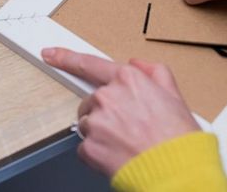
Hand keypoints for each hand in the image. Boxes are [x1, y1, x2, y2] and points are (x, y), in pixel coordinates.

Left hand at [42, 47, 199, 176]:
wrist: (177, 172)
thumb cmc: (177, 138)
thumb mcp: (174, 95)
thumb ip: (154, 72)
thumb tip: (138, 65)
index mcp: (127, 79)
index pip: (89, 64)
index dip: (65, 58)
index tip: (49, 54)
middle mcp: (107, 96)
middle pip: (91, 101)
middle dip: (103, 113)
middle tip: (127, 128)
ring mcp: (96, 121)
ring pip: (87, 124)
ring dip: (100, 133)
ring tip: (126, 143)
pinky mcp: (89, 146)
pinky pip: (85, 147)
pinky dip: (98, 153)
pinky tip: (117, 155)